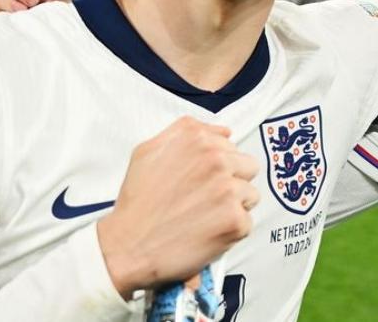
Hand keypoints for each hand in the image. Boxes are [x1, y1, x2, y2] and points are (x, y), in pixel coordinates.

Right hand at [97, 117, 259, 299]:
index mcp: (196, 139)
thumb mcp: (149, 151)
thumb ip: (186, 132)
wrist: (127, 246)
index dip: (218, 167)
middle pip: (248, 168)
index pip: (231, 147)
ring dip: (233, 207)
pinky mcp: (235, 220)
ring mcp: (228, 190)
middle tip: (205, 201)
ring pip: (250, 195)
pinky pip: (247, 222)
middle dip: (232, 183)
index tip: (201, 181)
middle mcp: (216, 159)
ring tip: (204, 217)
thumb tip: (225, 131)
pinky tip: (206, 232)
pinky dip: (230, 231)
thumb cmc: (138, 202)